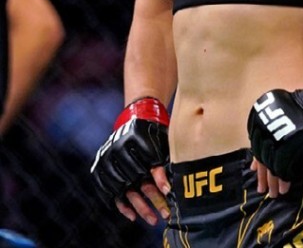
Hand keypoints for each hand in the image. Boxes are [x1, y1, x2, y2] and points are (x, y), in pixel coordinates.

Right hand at [90, 97, 170, 225]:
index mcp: (135, 137)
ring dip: (137, 206)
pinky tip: (132, 215)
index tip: (169, 193)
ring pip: (121, 187)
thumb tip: (167, 189)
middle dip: (150, 198)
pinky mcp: (99, 165)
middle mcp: (117, 147)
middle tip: (163, 213)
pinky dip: (120, 203)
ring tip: (151, 218)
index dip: (158, 179)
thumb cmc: (155, 132)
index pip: (147, 163)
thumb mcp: (163, 143)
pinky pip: (108, 189)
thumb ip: (163, 162)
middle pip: (134, 179)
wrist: (136, 117)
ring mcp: (106, 156)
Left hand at [247, 59, 302, 192]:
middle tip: (263, 190)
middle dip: (264, 176)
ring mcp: (277, 141)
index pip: (258, 148)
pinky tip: (285, 186)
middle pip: (264, 160)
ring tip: (276, 194)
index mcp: (263, 123)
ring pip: (272, 166)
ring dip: (274, 181)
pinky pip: (284, 167)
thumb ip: (276, 128)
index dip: (258, 162)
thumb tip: (269, 146)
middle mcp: (267, 134)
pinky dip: (285, 177)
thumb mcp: (284, 113)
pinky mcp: (289, 149)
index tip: (255, 171)